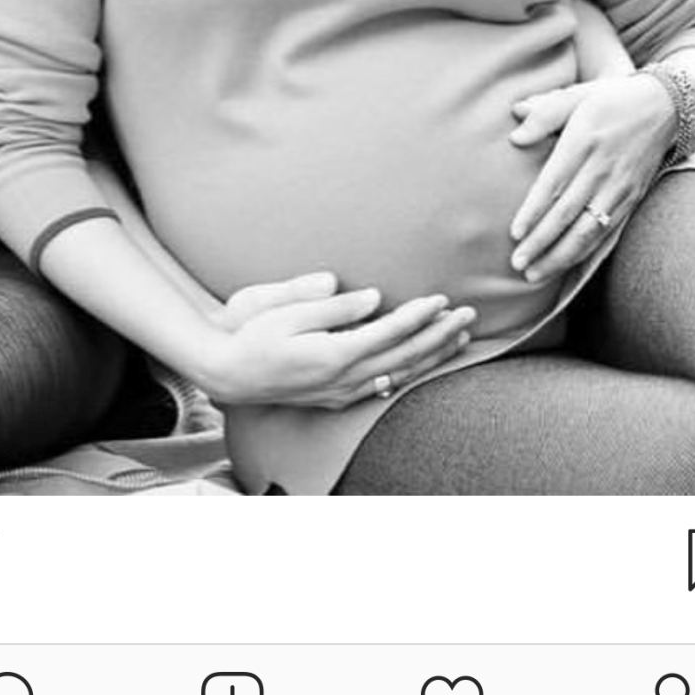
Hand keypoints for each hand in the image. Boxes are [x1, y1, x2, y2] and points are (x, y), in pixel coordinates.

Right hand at [203, 273, 475, 410]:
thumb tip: (372, 297)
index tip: (443, 298)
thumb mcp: (284, 311)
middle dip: (440, 335)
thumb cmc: (251, 334)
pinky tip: (422, 363)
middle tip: (469, 315)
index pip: (389, 332)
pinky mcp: (336, 397)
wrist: (226, 373)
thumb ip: (329, 305)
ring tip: (459, 337)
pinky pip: (384, 386)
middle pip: (404, 357)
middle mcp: (343, 378)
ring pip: (399, 375)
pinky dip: (410, 372)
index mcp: (333, 354)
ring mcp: (341, 392)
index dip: (419, 316)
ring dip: (432, 356)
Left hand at [507, 73, 675, 283]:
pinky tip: (565, 266)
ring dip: (560, 256)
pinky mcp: (632, 198)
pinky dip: (586, 252)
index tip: (514, 233)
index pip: (554, 184)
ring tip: (534, 274)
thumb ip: (545, 112)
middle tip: (517, 264)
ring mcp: (620, 187)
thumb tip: (515, 132)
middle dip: (541, 243)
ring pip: (588, 230)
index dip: (534, 211)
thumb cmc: (611, 99)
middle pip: (568, 214)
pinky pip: (607, 232)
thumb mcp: (577, 94)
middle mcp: (602, 168)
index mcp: (584, 141)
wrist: (665, 106)